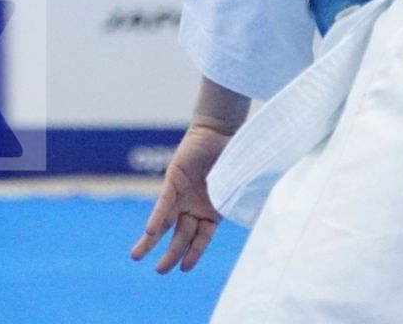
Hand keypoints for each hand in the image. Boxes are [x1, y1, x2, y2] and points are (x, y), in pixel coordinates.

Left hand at [130, 122, 230, 273]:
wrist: (221, 130)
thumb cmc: (236, 157)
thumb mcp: (240, 187)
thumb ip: (239, 204)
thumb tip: (265, 223)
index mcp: (211, 212)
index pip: (200, 239)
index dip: (193, 254)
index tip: (185, 268)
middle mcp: (194, 206)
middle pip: (180, 236)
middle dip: (171, 255)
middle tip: (159, 271)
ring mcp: (183, 194)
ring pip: (165, 223)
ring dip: (151, 241)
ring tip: (137, 257)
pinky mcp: (173, 179)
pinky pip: (164, 203)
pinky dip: (157, 218)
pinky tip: (149, 232)